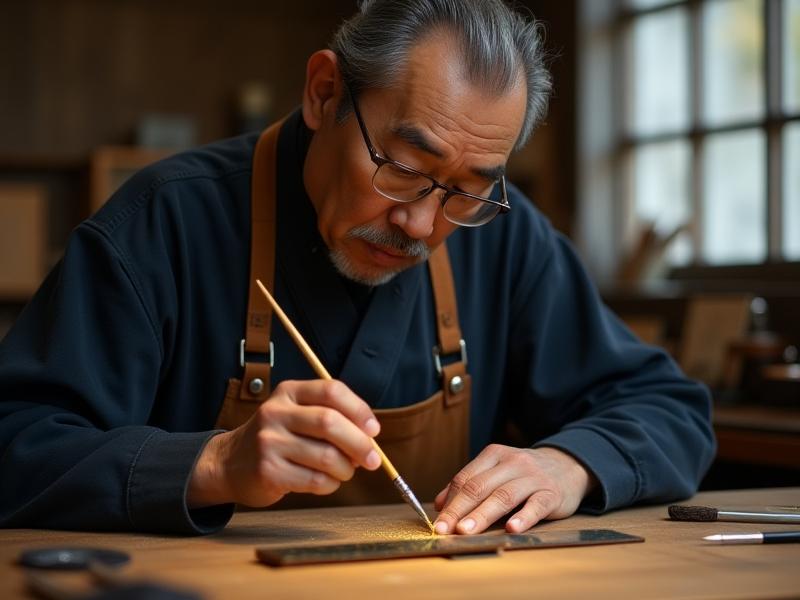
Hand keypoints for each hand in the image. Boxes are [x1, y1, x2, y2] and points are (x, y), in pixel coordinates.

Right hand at [187, 379, 380, 507]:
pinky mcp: (268, 471)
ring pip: (326, 456)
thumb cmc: (278, 438)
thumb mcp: (297, 414)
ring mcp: (269, 442)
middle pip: (330, 423)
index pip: (331, 391)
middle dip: (360, 443)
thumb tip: (371, 438)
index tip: (374, 429)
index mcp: (289, 392)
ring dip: (346, 469)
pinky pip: (314, 480)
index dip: (359, 410)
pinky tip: (326, 481)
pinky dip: (330, 484)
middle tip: (373, 459)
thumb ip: (332, 418)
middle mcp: (276, 412)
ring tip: (345, 471)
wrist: (230, 463)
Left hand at [432, 445, 595, 534]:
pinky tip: (511, 529)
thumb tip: (439, 504)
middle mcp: (512, 463)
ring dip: (482, 515)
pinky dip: (523, 517)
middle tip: (444, 529)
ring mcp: (533, 477)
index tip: (437, 523)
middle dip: (459, 509)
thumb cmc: (525, 474)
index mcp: (494, 455)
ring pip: (504, 496)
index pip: (466, 479)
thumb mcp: (497, 471)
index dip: (450, 501)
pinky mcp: (552, 493)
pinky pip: (536, 505)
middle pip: (480, 487)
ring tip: (466, 531)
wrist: (568, 465)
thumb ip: (470, 484)